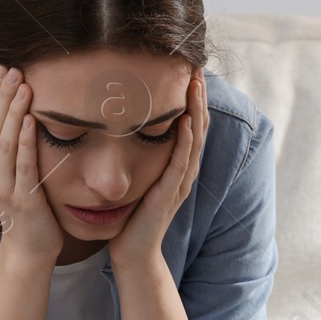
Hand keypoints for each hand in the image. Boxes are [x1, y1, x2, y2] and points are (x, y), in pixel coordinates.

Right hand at [0, 40, 63, 265]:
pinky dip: (25, 141)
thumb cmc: (27, 200)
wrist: (29, 246)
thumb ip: (11, 136)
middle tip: (15, 68)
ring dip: (14, 111)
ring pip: (4, 140)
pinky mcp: (22, 197)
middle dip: (3, 94)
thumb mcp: (14, 165)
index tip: (4, 66)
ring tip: (24, 86)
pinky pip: (23, 165)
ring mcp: (3, 183)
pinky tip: (33, 122)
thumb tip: (11, 104)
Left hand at [108, 68, 208, 271]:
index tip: (189, 70)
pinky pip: (180, 163)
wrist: (131, 252)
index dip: (191, 99)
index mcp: (176, 166)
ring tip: (196, 85)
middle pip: (197, 127)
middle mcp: (183, 172)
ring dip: (196, 112)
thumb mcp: (136, 178)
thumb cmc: (129, 217)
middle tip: (198, 67)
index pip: (189, 125)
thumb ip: (137, 155)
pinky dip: (184, 142)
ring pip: (193, 141)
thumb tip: (122, 125)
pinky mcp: (168, 195)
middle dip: (198, 97)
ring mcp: (178, 183)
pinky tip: (184, 122)